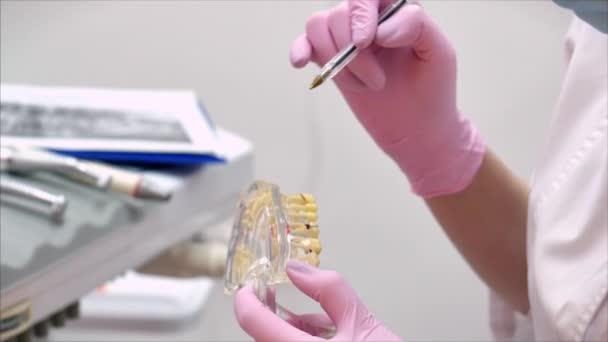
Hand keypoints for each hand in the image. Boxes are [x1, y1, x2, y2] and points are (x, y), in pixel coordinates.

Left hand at [234, 260, 400, 340]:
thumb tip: (297, 269)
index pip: (253, 321)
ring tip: (322, 326)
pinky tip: (326, 338)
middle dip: (277, 317)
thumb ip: (327, 289)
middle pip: (264, 335)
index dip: (246, 297)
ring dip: (291, 332)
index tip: (250, 286)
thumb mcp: (360, 320)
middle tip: (292, 303)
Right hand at [290, 0, 484, 196]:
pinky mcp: (332, 61)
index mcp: (397, 9)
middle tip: (377, 82)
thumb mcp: (440, 54)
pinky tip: (300, 62)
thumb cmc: (432, 90)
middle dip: (352, 53)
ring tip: (362, 85)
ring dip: (335, 60)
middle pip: (340, 13)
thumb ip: (417, 25)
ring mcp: (347, 39)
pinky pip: (305, 44)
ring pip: (318, 26)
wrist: (416, 130)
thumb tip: (380, 30)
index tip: (365, 43)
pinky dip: (299, 49)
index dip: (360, 14)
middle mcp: (370, 18)